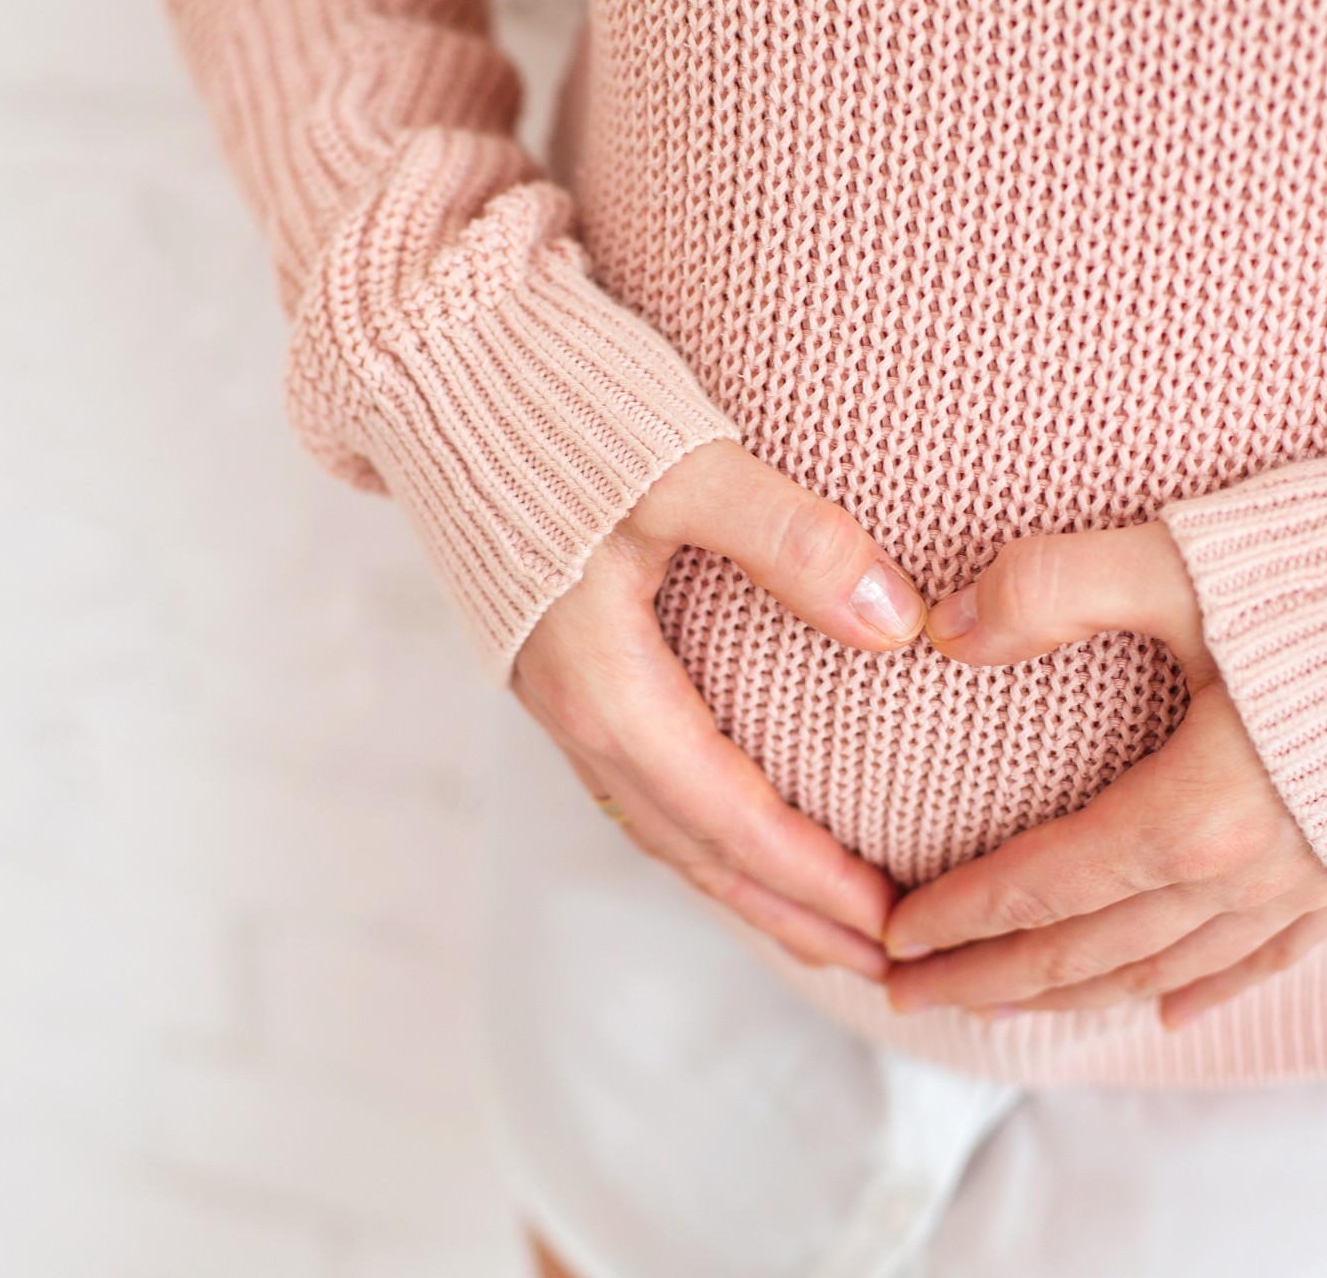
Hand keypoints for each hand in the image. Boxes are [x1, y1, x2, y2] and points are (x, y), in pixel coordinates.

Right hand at [513, 441, 926, 979]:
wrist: (430, 365)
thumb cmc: (551, 407)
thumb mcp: (678, 465)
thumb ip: (788, 540)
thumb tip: (896, 625)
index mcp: (604, 685)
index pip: (729, 817)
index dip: (813, 878)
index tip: (893, 920)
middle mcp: (575, 711)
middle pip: (695, 849)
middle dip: (787, 914)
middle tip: (878, 962)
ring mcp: (559, 695)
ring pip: (662, 825)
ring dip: (742, 884)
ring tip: (817, 927)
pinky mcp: (559, 665)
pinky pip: (639, 784)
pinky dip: (699, 831)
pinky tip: (733, 829)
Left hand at [882, 522, 1326, 1026]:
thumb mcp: (1188, 561)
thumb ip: (1053, 588)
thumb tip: (938, 628)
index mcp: (1195, 812)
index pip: (1041, 885)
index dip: (958, 917)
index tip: (889, 939)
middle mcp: (1249, 872)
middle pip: (1087, 950)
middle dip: (987, 978)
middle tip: (904, 994)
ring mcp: (1312, 882)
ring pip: (1162, 969)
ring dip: (1071, 995)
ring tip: (1001, 1006)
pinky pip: (1266, 960)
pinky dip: (1202, 989)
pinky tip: (1164, 1009)